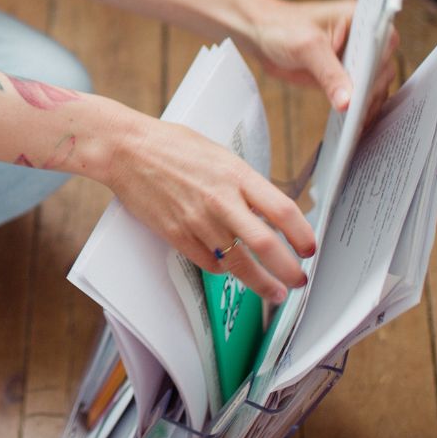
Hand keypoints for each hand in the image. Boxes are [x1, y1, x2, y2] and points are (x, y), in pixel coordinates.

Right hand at [107, 118, 315, 302]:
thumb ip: (244, 182)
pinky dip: (223, 270)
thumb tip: (267, 208)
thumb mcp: (219, 155)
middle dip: (289, 269)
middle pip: (266, 245)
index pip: (282, 210)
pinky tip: (229, 270)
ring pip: (238, 263)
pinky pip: (208, 263)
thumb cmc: (171, 146)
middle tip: (299, 280)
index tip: (309, 248)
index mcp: (236, 175)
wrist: (127, 151)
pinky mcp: (176, 234)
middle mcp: (220, 200)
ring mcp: (197, 220)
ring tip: (274, 291)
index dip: (302, 234)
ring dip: (260, 282)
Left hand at [245, 0, 397, 120]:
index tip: (367, 92)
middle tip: (360, 116)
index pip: (383, 46)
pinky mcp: (343, 74)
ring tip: (358, 126)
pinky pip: (356, 93)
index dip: (378, 70)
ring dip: (367, 104)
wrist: (261, 35)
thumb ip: (329, 74)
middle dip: (372, 92)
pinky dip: (356, 108)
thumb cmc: (282, 28)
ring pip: (373, 84)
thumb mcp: (307, 49)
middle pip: (381, 69)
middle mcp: (364, 37)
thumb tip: (348, 101)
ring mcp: (354, 57)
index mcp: (362, 18)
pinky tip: (352, 124)